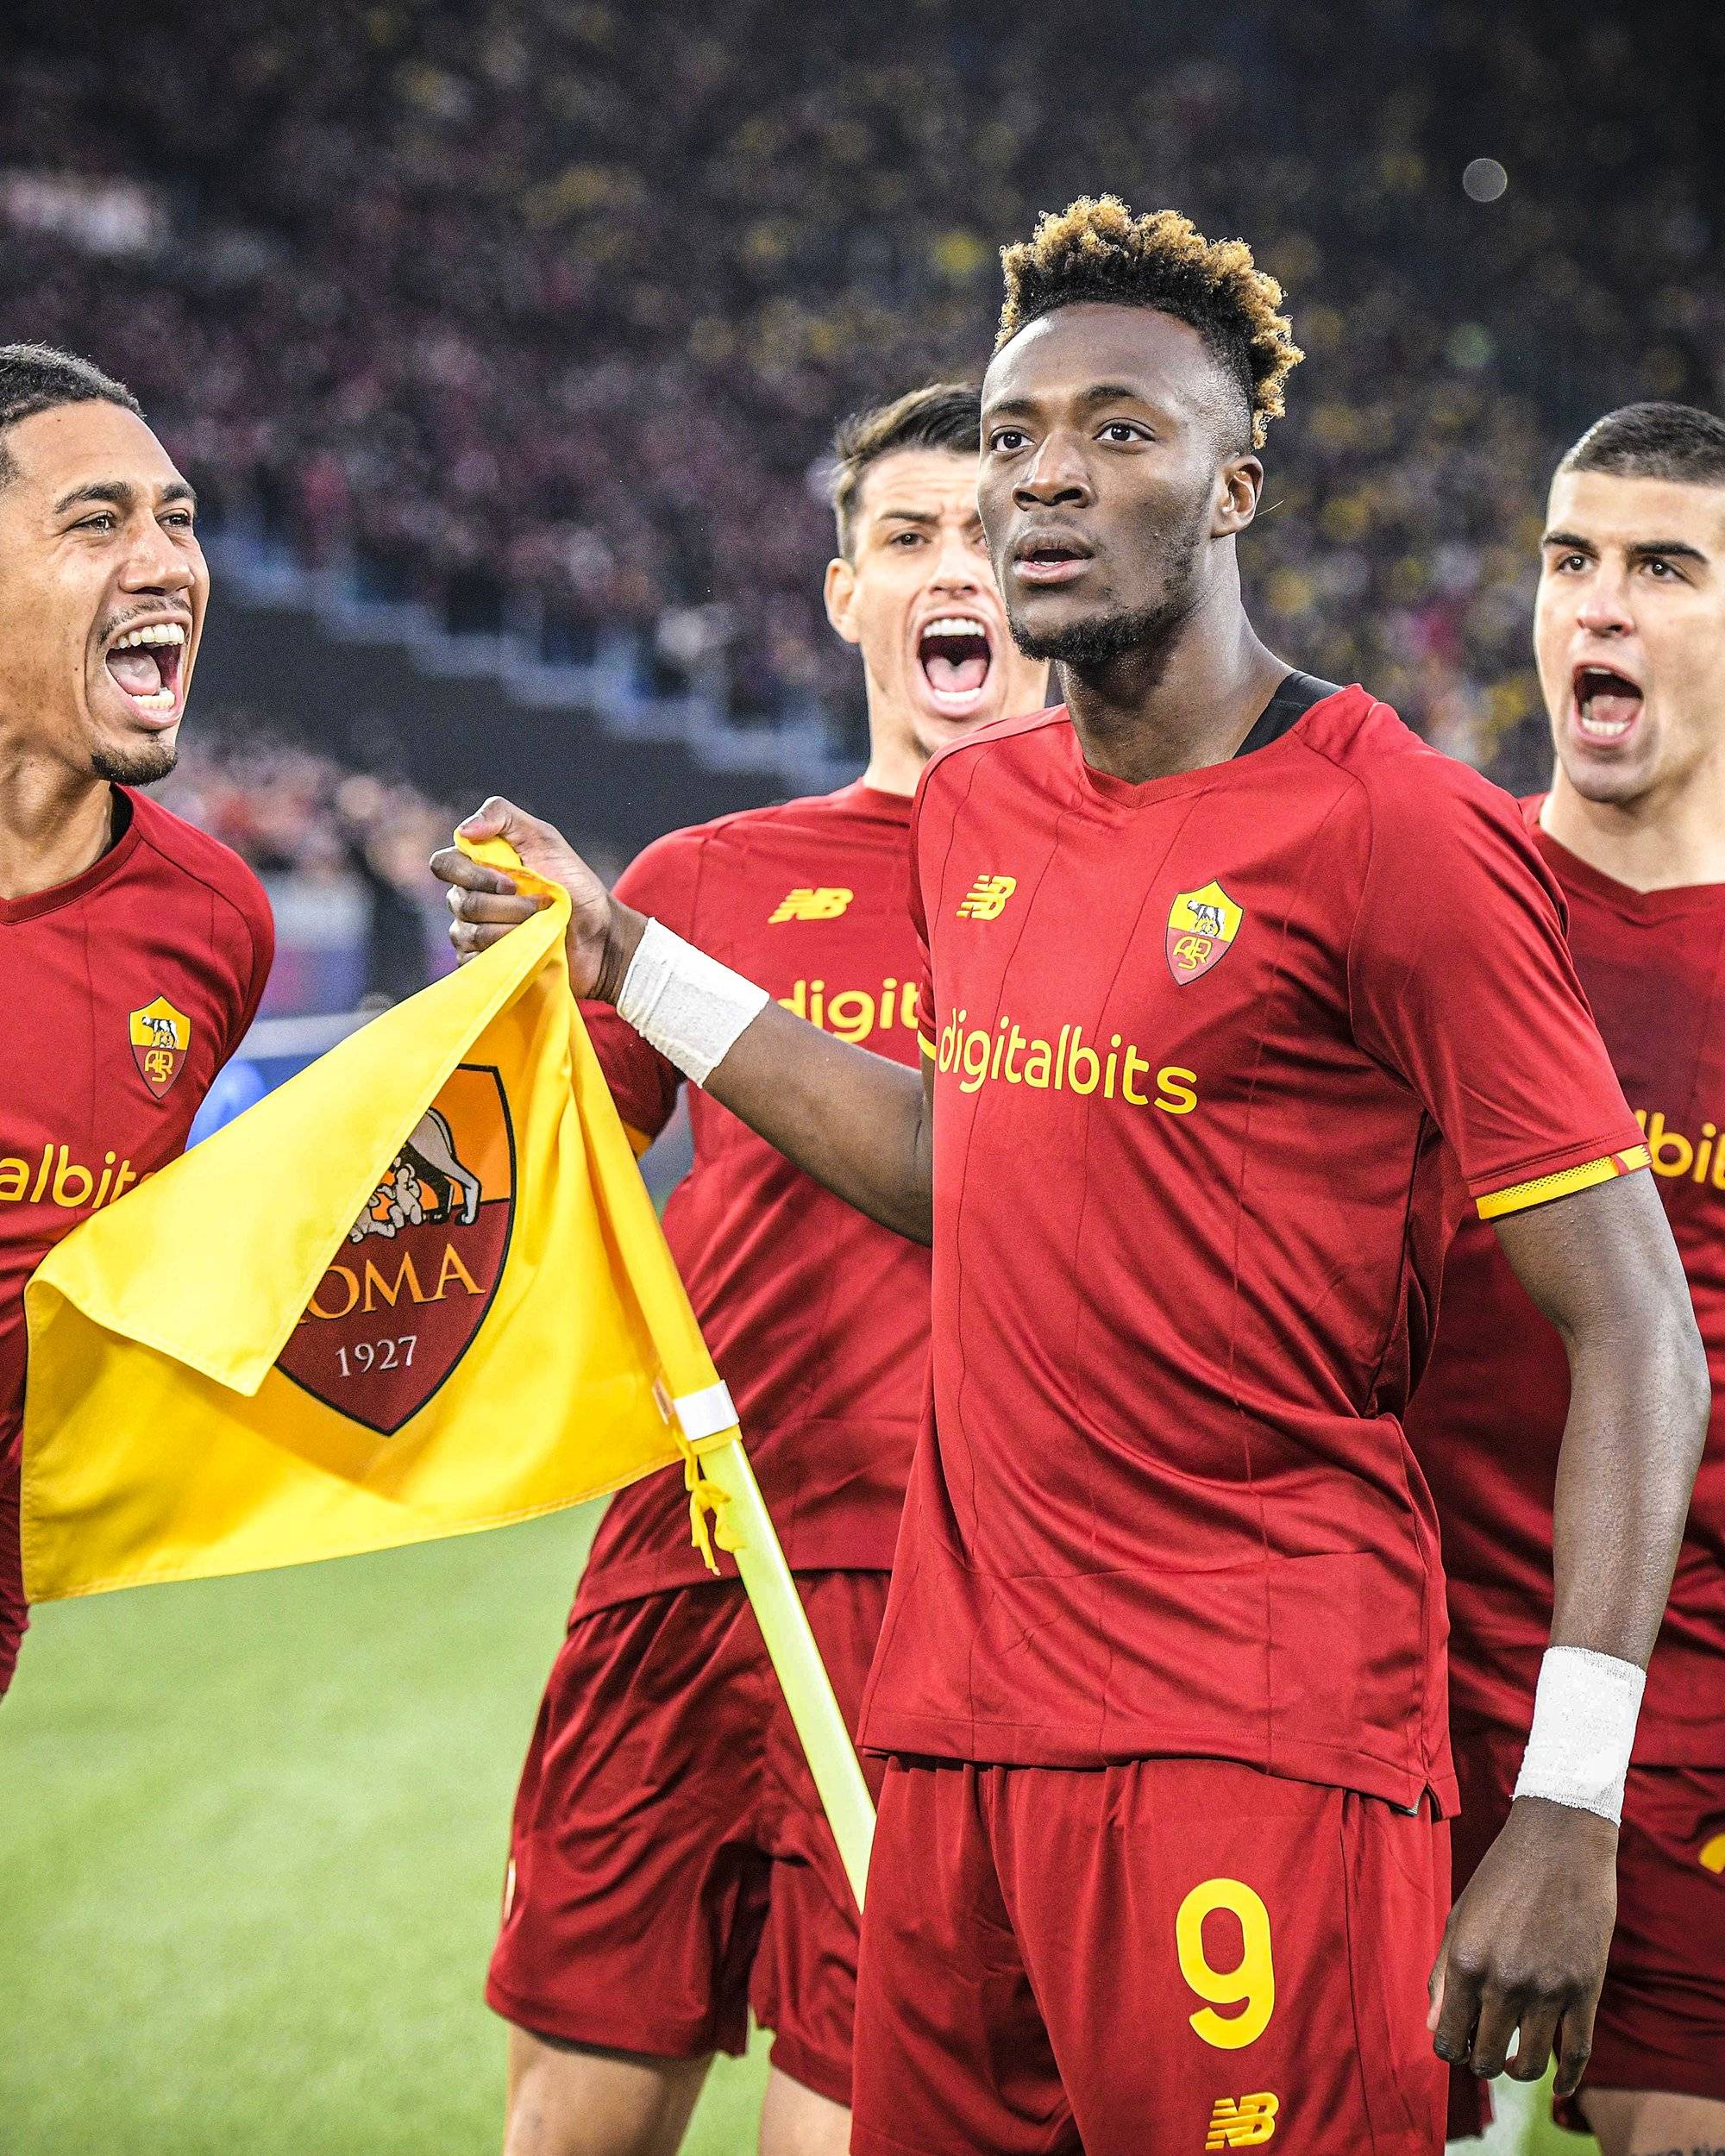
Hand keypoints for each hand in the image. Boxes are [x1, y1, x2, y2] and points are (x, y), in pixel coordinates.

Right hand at [429, 797, 643, 1000]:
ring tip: (541, 925)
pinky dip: (504, 954)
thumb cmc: (574, 884)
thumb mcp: (544, 838)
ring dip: (512, 929)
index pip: (444, 865)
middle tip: (541, 904)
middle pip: (461, 902)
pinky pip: (473, 962)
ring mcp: (472, 934)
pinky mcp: (483, 965)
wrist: (600, 934)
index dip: (471, 874)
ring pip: (469, 933)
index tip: (511, 882)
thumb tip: (463, 831)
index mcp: (477, 867)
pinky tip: (527, 948)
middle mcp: (467, 899)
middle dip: (507, 905)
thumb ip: (502, 817)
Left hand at [1428, 1794, 1616, 2097]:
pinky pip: (1576, 2053)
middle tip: (1487, 2051)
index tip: (1460, 2044)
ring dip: (1519, 2070)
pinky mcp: (1585, 1988)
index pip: (1449, 2039)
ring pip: (1530, 2064)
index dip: (1452, 2049)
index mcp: (1465, 1960)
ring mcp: (1547, 1988)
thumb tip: (1435, 2029)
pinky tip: (1558, 2086)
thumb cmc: (1502, 1876)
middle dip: (1482, 2062)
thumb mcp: (1460, 1917)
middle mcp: (1503, 1980)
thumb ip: (1443, 1975)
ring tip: (1516, 2061)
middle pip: (1486, 2058)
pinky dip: (1565, 2080)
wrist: (1559, 1841)